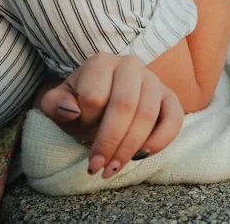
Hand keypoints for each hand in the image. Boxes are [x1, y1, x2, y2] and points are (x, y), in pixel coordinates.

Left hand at [35, 53, 183, 178]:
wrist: (101, 101)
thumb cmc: (78, 104)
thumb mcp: (57, 103)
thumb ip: (55, 104)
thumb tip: (72, 110)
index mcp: (101, 62)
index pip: (94, 96)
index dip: (85, 122)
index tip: (77, 132)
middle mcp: (130, 65)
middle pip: (124, 106)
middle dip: (109, 143)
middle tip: (96, 168)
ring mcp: (153, 80)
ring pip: (147, 115)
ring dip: (130, 148)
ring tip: (113, 168)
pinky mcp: (169, 97)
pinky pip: (174, 119)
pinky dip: (160, 140)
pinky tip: (142, 155)